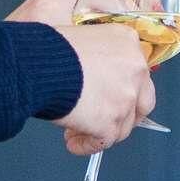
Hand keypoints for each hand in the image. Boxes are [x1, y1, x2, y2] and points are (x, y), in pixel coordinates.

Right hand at [56, 20, 155, 155]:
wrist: (38, 65)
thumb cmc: (49, 49)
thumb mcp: (82, 35)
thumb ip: (99, 54)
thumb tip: (94, 75)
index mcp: (128, 42)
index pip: (136, 72)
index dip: (120, 87)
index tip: (105, 95)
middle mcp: (135, 70)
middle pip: (141, 102)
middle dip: (122, 114)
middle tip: (102, 118)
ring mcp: (126, 98)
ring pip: (122, 126)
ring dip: (100, 131)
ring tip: (75, 132)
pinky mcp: (110, 123)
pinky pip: (104, 142)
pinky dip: (88, 145)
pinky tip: (74, 144)